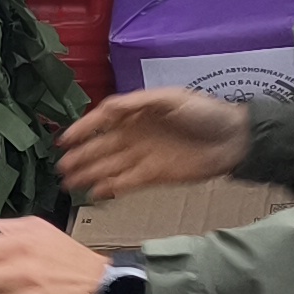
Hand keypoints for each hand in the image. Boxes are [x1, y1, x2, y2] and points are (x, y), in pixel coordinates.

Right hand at [57, 85, 250, 199]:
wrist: (234, 140)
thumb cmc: (205, 112)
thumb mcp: (170, 99)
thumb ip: (137, 103)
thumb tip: (107, 109)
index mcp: (137, 113)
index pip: (101, 121)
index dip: (82, 130)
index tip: (63, 141)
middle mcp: (135, 135)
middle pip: (100, 147)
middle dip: (79, 156)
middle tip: (60, 168)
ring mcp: (142, 157)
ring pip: (108, 167)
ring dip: (88, 174)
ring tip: (68, 184)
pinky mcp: (152, 176)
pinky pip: (124, 183)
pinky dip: (109, 189)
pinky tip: (94, 194)